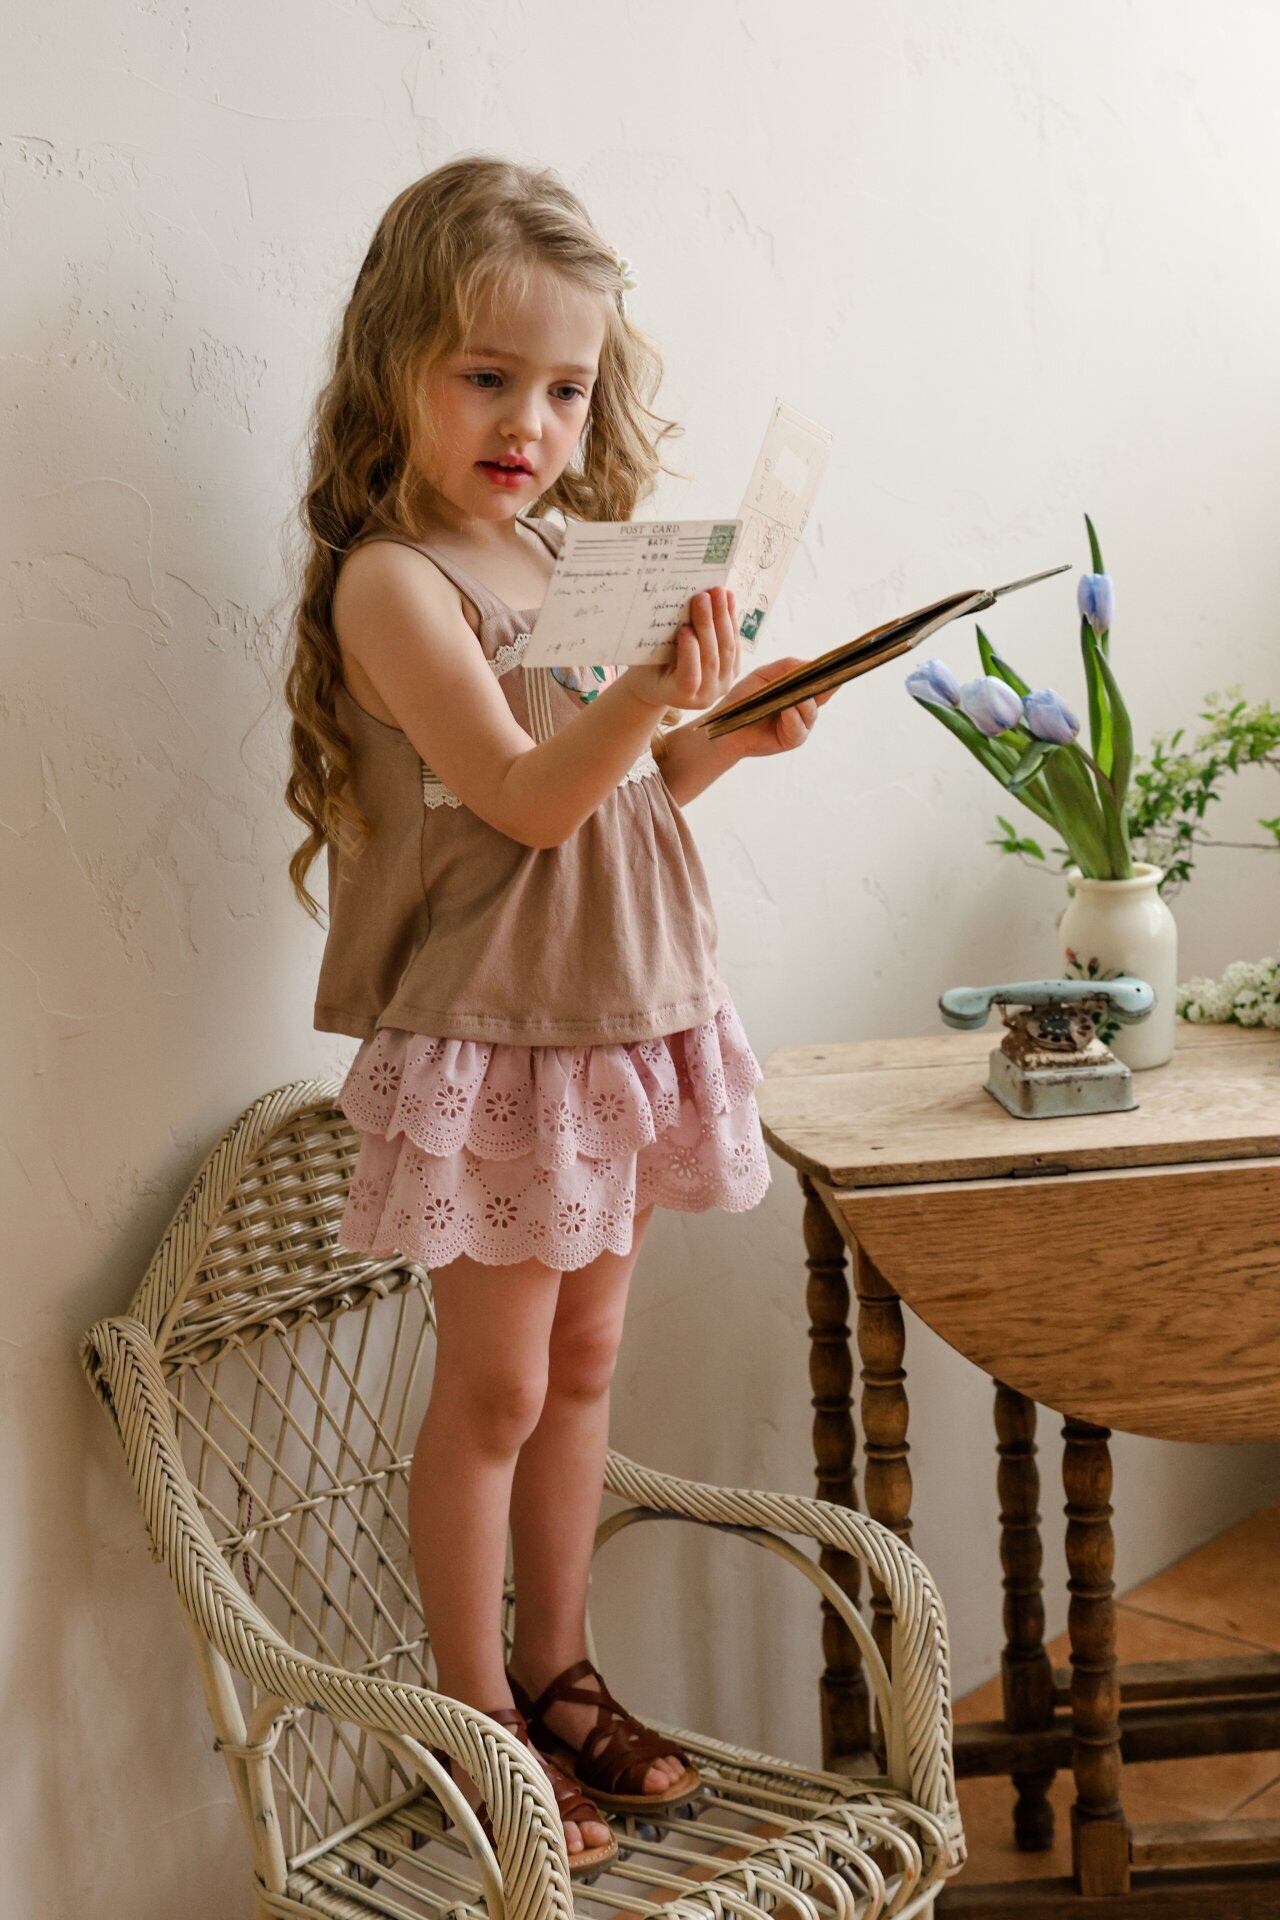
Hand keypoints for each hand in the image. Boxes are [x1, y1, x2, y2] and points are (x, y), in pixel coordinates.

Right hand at [624, 586, 739, 712]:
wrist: (664, 686)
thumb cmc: (648, 671)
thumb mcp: (646, 662)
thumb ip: (657, 646)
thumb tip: (668, 609)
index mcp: (680, 696)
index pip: (689, 676)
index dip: (689, 653)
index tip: (684, 629)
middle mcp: (705, 696)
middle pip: (711, 657)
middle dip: (708, 624)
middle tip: (702, 597)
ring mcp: (722, 684)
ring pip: (727, 649)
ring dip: (724, 617)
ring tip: (718, 592)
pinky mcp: (733, 670)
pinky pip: (735, 643)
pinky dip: (732, 619)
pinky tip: (729, 598)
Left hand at [708, 655, 835, 757]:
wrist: (725, 724)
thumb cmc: (744, 697)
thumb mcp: (765, 675)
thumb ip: (787, 666)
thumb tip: (811, 664)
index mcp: (801, 689)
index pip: (824, 678)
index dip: (835, 670)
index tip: (847, 660)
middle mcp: (805, 706)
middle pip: (824, 693)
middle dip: (823, 683)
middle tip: (820, 674)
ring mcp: (800, 724)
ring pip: (811, 711)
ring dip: (802, 702)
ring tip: (791, 696)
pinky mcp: (791, 739)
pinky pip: (799, 728)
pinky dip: (793, 717)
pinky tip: (786, 709)